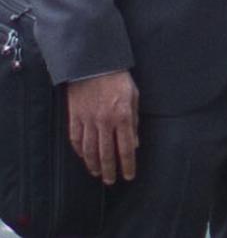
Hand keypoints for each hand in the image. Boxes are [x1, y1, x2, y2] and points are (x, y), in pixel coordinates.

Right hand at [67, 70, 138, 184]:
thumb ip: (134, 122)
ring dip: (93, 164)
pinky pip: (76, 139)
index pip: (126, 148)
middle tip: (111, 181)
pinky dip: (79, 151)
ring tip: (98, 173)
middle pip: (106, 153)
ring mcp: (87, 120)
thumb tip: (134, 144)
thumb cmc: (118, 79)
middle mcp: (104, 122)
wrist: (93, 64)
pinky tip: (83, 157)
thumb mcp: (134, 97)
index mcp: (122, 117)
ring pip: (89, 150)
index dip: (127, 165)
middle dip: (110, 170)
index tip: (129, 176)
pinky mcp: (74, 117)